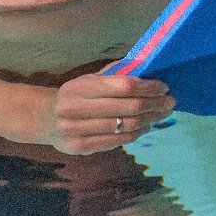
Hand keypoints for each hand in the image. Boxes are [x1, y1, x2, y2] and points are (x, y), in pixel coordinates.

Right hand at [45, 71, 173, 153]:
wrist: (46, 119)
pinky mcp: (80, 147)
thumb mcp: (90, 79)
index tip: (164, 86)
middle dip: (154, 104)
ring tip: (162, 114)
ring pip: (125, 126)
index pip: (123, 86)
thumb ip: (115, 74)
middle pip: (128, 108)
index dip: (148, 87)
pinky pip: (118, 141)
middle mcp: (75, 108)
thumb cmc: (76, 95)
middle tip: (170, 102)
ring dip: (150, 120)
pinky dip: (137, 133)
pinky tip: (146, 127)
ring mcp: (76, 130)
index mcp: (80, 86)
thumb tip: (148, 67)